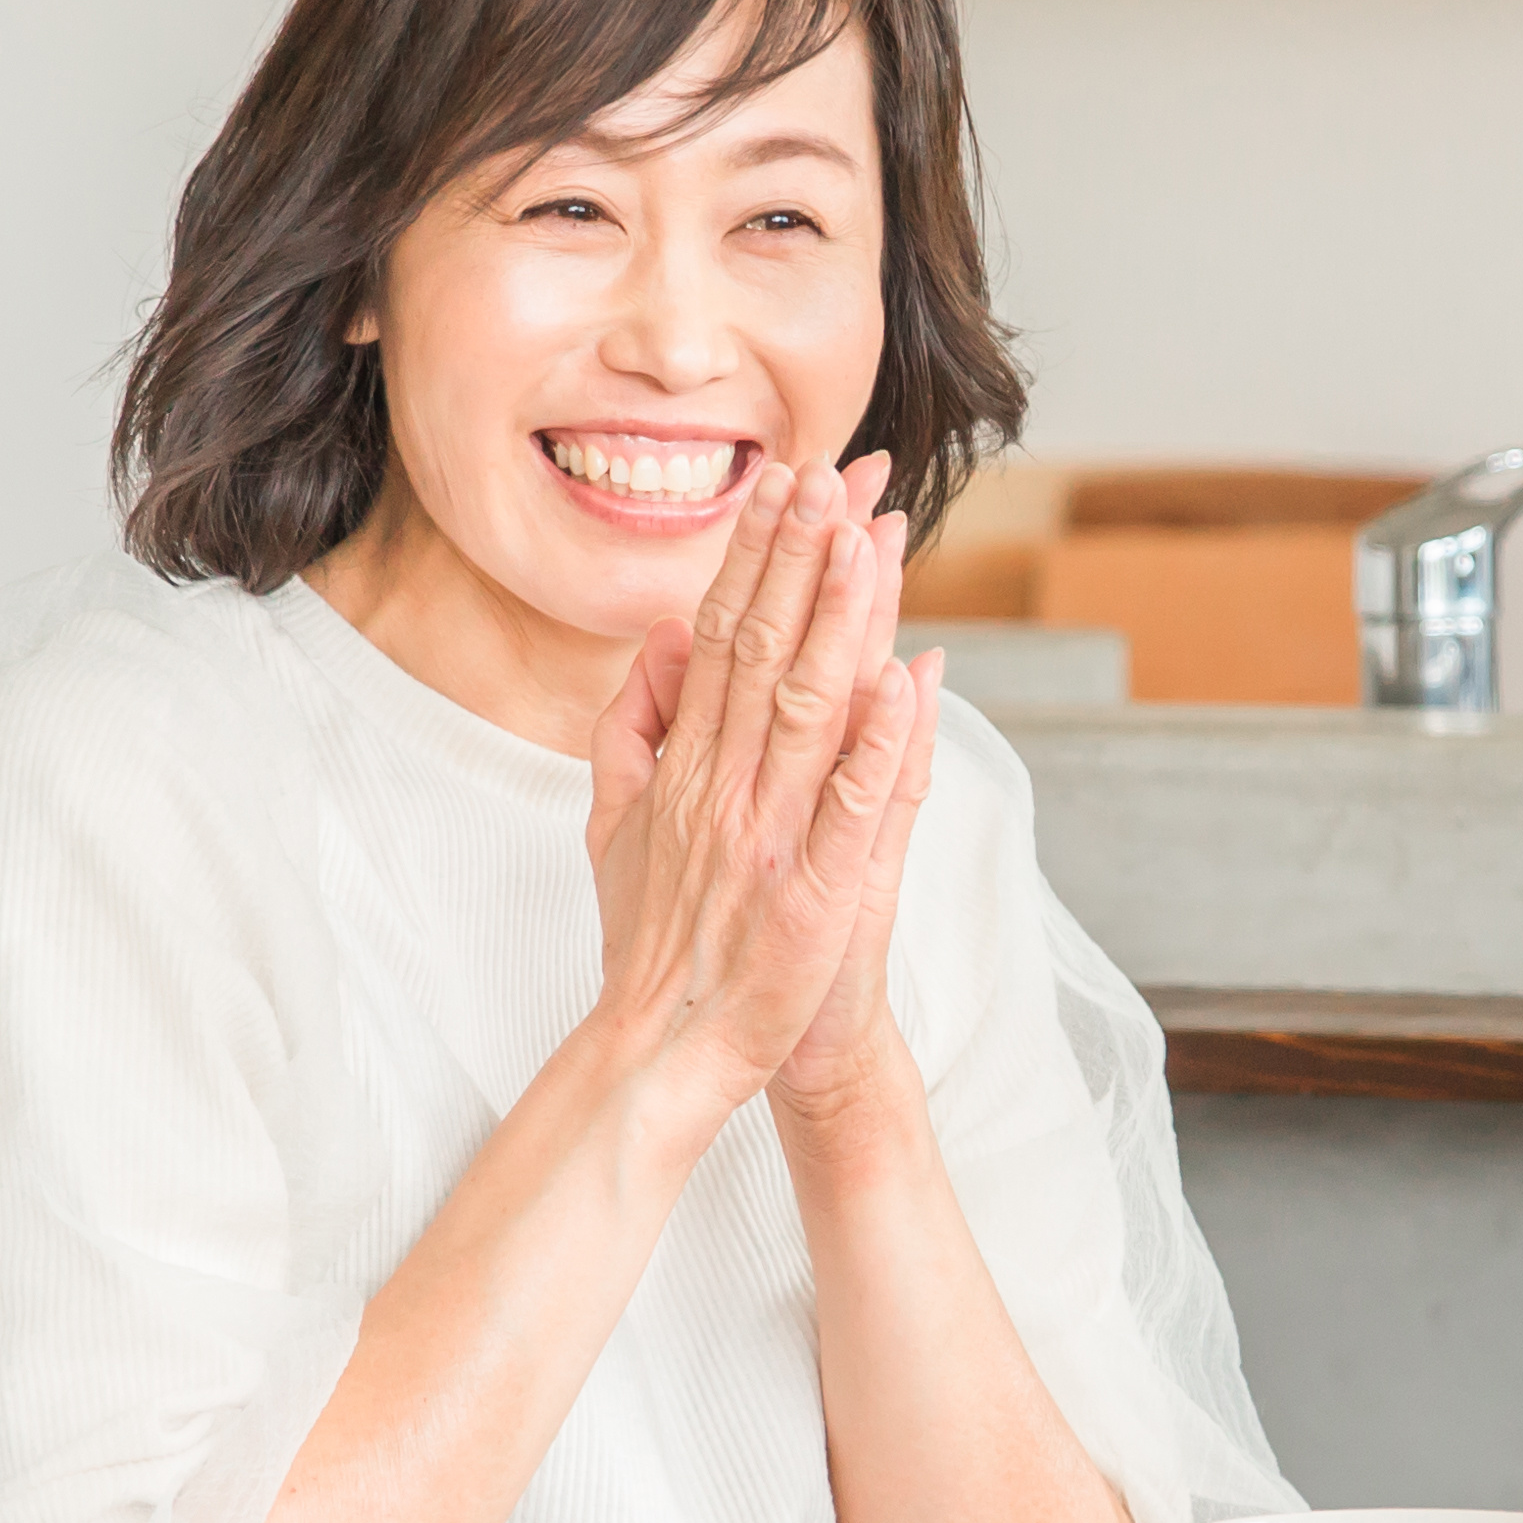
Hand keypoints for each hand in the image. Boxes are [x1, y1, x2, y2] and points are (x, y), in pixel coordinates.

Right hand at [582, 459, 925, 1126]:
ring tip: (868, 539)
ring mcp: (769, 835)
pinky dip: (879, 741)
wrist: (661, 1051)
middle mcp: (724, 785)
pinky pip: (850, 804)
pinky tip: (909, 678)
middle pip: (765, 648)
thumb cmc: (651, 941)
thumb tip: (663, 640)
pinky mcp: (812, 890)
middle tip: (832, 471)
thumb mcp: (613, 823)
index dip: (759, 554)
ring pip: (809, 705)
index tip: (788, 480)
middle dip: (800, 555)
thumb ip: (633, 727)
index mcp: (684, 765)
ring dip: (841, 618)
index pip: (724, 635)